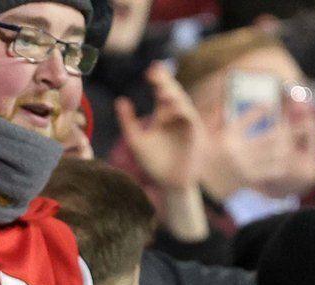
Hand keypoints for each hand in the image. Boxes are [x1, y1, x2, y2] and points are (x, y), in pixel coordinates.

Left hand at [116, 61, 204, 190]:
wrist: (168, 183)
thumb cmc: (153, 162)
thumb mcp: (135, 140)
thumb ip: (128, 121)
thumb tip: (120, 100)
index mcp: (162, 114)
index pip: (160, 91)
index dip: (157, 79)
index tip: (149, 70)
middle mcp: (175, 115)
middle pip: (171, 92)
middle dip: (165, 81)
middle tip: (155, 71)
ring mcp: (186, 123)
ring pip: (182, 102)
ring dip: (173, 95)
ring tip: (160, 89)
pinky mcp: (194, 132)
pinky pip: (190, 118)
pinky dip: (182, 111)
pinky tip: (172, 106)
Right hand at [205, 105, 289, 195]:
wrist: (197, 186)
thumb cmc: (199, 155)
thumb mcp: (203, 133)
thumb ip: (216, 114)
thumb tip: (225, 94)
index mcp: (226, 138)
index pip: (250, 118)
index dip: (262, 109)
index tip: (268, 105)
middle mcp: (239, 152)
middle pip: (272, 136)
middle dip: (282, 127)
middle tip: (284, 123)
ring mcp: (246, 167)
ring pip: (277, 153)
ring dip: (284, 144)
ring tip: (285, 139)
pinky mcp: (250, 180)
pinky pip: (274, 170)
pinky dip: (280, 162)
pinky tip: (279, 157)